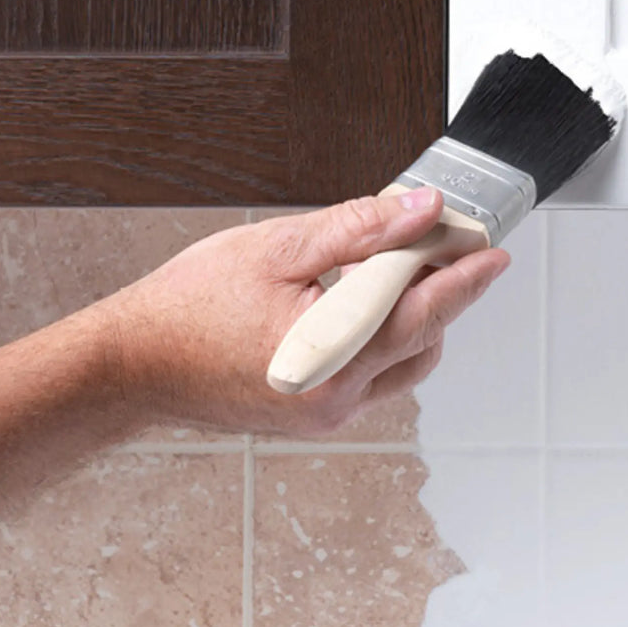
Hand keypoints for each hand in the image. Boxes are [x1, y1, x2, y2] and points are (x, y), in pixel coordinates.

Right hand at [102, 188, 509, 436]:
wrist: (133, 365)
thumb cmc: (189, 306)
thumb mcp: (278, 249)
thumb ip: (359, 229)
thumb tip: (419, 211)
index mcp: (331, 357)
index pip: (423, 313)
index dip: (465, 278)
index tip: (494, 252)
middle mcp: (336, 399)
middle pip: (421, 341)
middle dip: (441, 292)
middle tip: (441, 246)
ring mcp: (326, 414)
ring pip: (402, 365)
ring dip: (412, 318)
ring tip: (394, 270)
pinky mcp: (314, 415)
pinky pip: (373, 377)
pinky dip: (382, 338)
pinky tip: (360, 303)